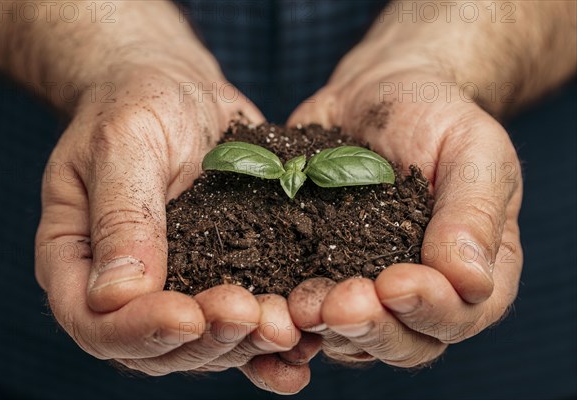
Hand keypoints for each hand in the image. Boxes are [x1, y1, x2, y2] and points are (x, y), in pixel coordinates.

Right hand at [34, 62, 308, 392]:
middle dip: (206, 340)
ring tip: (285, 326)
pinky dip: (270, 345)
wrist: (179, 92)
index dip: (140, 331)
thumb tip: (115, 297)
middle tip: (250, 314)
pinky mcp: (221, 277)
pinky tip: (301, 345)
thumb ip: (121, 215)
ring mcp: (176, 287)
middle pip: (155, 348)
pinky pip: (241, 326)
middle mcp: (124, 285)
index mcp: (79, 256)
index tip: (189, 316)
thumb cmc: (138, 103)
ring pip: (203, 346)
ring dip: (245, 345)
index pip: (94, 322)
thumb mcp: (124, 143)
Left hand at [286, 63, 522, 366]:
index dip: (430, 310)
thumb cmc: (435, 115)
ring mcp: (368, 289)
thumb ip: (473, 213)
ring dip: (326, 328)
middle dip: (372, 329)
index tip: (396, 283)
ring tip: (300, 303)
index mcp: (472, 270)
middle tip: (340, 303)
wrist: (375, 95)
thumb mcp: (472, 149)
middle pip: (405, 343)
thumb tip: (470, 281)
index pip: (462, 314)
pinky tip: (270, 297)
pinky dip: (289, 313)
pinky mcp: (321, 275)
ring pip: (352, 337)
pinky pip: (306, 309)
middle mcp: (422, 294)